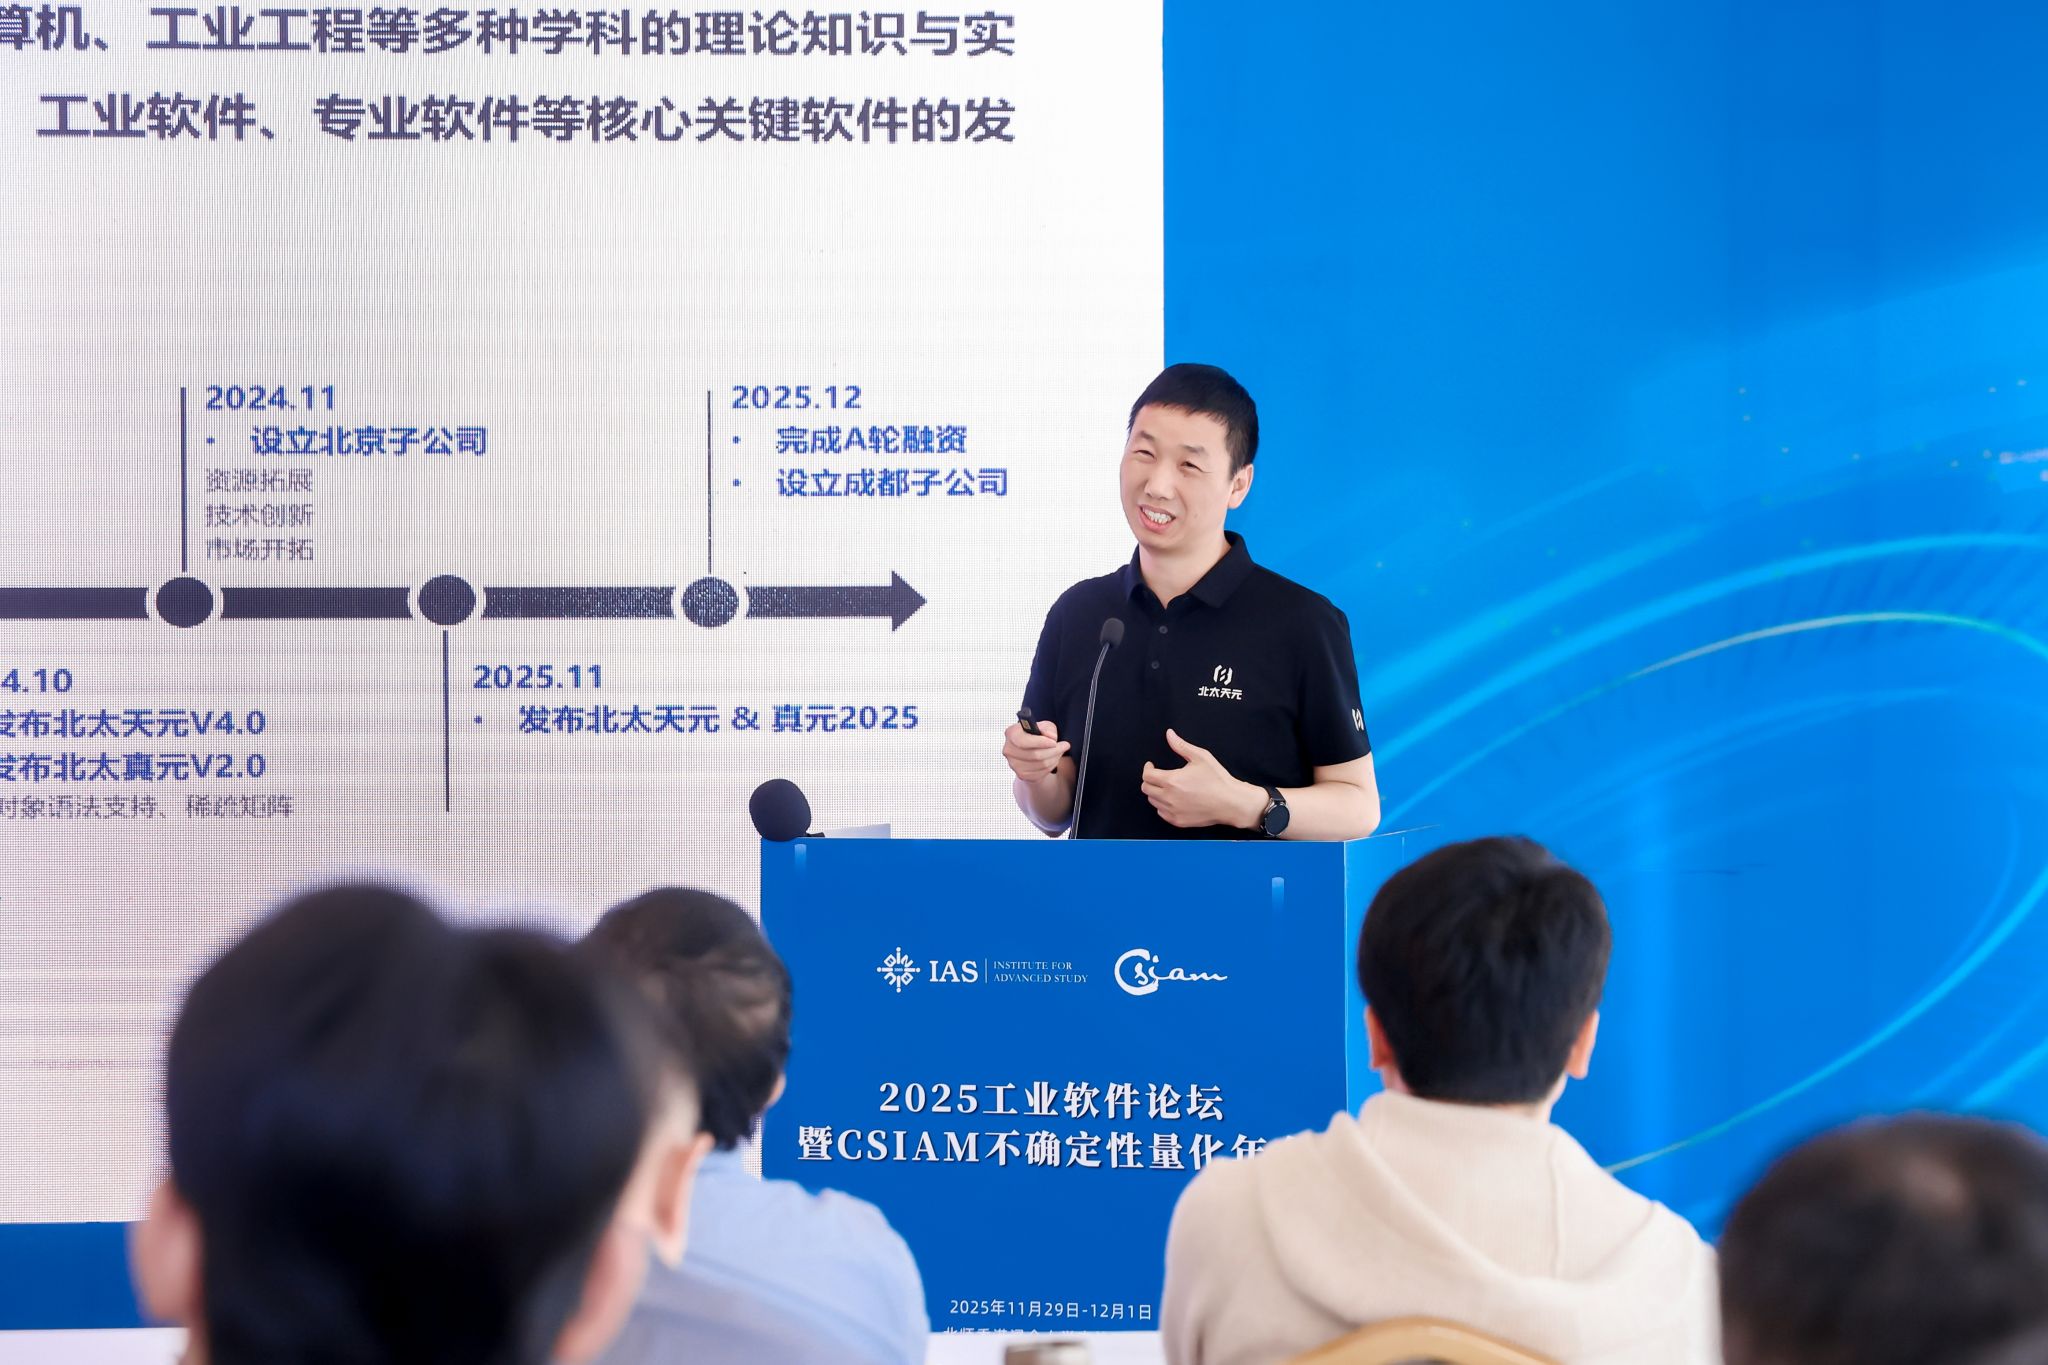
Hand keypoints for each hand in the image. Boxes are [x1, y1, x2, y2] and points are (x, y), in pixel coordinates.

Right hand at [1003, 719, 1069, 785]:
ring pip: (1041, 764)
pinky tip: (1053, 759)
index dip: (1039, 742)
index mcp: (1011, 733)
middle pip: (1034, 754)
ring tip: (1060, 751)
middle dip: (1054, 750)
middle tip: (1065, 745)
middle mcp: (1009, 750)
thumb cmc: (1037, 736)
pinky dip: (1051, 765)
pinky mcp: (1021, 775)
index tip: (1054, 742)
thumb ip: (1047, 728)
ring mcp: (1014, 764)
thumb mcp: (1044, 726)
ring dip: (1055, 757)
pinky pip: (1041, 772)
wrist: (1031, 750)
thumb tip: (1050, 737)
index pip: (1022, 741)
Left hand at [1141, 729, 1263, 828]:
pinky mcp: (1178, 821)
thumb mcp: (1201, 757)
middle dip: (1149, 780)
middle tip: (1158, 776)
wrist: (1230, 802)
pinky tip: (1172, 799)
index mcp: (1172, 780)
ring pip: (1153, 801)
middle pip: (1146, 789)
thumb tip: (1169, 734)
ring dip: (1155, 793)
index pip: (1147, 776)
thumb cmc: (1218, 780)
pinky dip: (1163, 806)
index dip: (1147, 768)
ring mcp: (1173, 811)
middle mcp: (1169, 797)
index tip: (1151, 765)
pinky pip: (1161, 813)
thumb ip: (1181, 745)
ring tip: (1166, 787)